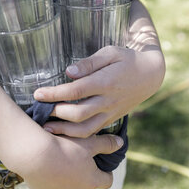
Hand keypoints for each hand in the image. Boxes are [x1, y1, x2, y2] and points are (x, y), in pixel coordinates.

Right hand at [10, 132, 123, 188]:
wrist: (34, 154)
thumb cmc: (64, 147)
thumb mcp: (88, 141)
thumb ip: (106, 143)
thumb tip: (120, 143)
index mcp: (92, 181)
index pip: (107, 181)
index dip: (104, 172)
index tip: (98, 163)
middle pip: (86, 185)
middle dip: (83, 175)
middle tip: (75, 159)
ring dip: (66, 180)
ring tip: (58, 163)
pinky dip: (50, 183)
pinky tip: (45, 170)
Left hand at [33, 45, 164, 137]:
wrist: (150, 76)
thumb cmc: (126, 60)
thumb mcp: (110, 53)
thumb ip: (89, 63)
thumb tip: (69, 72)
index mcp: (105, 82)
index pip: (75, 91)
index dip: (54, 94)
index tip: (37, 93)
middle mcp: (108, 100)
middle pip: (78, 113)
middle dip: (55, 112)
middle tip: (39, 108)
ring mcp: (110, 112)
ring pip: (85, 129)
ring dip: (64, 130)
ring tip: (46, 127)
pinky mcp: (111, 119)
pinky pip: (93, 131)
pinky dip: (76, 135)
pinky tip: (62, 131)